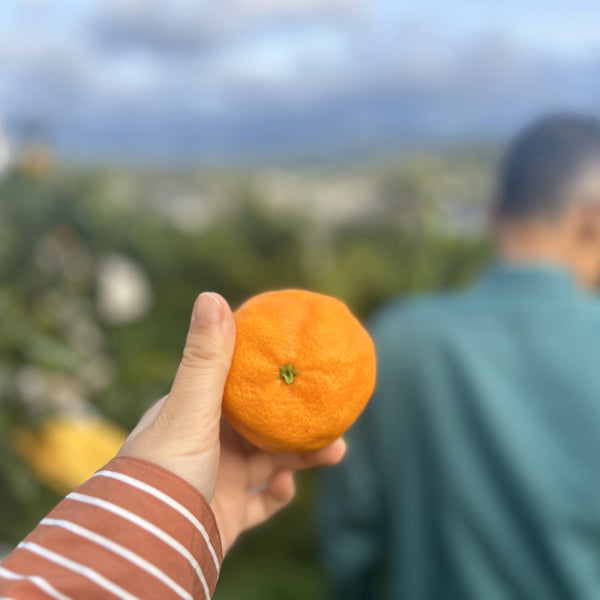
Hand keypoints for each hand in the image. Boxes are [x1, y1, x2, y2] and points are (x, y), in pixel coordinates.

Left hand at [118, 291, 345, 553]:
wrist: (150, 545)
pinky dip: (278, 493)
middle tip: (331, 412)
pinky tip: (286, 485)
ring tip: (336, 450)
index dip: (268, 375)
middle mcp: (206, 445)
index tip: (299, 363)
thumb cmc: (164, 470)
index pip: (236, 387)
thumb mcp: (189, 408)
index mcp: (195, 415)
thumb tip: (211, 295)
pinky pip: (260, 502)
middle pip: (262, 425)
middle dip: (297, 419)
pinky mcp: (225, 515)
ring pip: (270, 462)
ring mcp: (216, 481)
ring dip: (302, 456)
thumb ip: (205, 358)